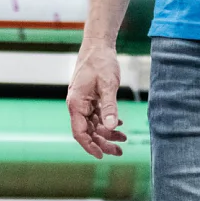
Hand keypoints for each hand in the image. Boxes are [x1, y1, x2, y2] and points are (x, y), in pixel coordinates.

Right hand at [67, 38, 126, 159]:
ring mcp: (83, 102)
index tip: (102, 156)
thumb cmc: (101, 62)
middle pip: (88, 132)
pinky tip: (119, 124)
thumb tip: (112, 127)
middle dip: (103, 142)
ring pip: (94, 125)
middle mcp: (77, 105)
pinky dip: (107, 121)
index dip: (90, 146)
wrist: (98, 44)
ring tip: (123, 138)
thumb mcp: (108, 85)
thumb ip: (109, 106)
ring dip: (107, 133)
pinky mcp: (89, 98)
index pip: (80, 133)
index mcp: (76, 103)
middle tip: (120, 151)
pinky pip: (97, 115)